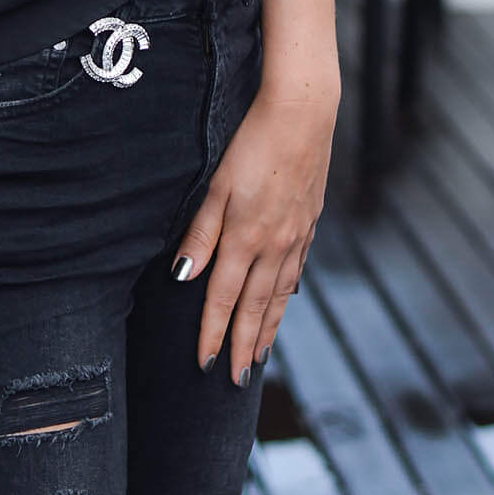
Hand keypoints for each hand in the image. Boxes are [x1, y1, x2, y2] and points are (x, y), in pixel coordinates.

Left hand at [172, 81, 337, 382]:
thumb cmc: (253, 143)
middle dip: (243, 345)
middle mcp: (274, 246)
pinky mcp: (309, 222)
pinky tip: (283, 302)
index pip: (224, 299)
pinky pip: (296, 271)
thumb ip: (201, 233)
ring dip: (268, 329)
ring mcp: (296, 236)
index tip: (204, 364)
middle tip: (237, 380)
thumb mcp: (218, 185)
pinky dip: (287, 296)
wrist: (303, 115)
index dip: (212, 334)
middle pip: (256, 307)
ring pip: (279, 295)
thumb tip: (183, 276)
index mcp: (246, 238)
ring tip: (259, 355)